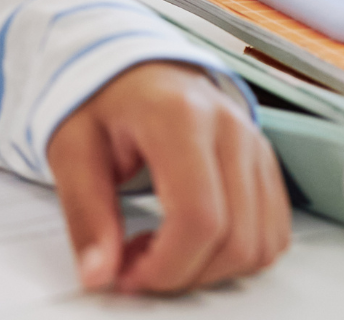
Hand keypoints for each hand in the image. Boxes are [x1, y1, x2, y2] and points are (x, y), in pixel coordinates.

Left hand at [47, 60, 288, 294]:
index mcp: (178, 117)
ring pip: (261, 244)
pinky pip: (272, 234)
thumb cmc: (99, 99)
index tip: (128, 276)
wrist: (129, 65)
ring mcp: (256, 145)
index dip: (167, 265)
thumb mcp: (71, 147)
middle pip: (236, 239)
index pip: (198, 216)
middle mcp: (230, 128)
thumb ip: (86, 212)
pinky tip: (189, 241)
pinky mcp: (267, 164)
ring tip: (158, 250)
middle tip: (136, 267)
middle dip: (185, 273)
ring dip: (211, 269)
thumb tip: (98, 275)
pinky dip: (234, 255)